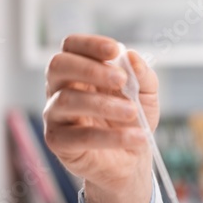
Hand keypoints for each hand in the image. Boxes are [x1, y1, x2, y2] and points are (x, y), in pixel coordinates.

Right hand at [43, 34, 157, 202]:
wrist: (132, 159)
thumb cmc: (133, 120)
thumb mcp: (147, 95)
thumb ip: (143, 75)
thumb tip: (131, 56)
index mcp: (79, 71)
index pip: (71, 46)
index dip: (89, 44)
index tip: (114, 50)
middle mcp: (60, 89)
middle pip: (58, 66)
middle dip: (91, 69)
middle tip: (121, 80)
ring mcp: (55, 115)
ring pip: (67, 100)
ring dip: (104, 104)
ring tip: (132, 113)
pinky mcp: (58, 143)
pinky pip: (80, 136)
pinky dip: (112, 136)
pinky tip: (137, 137)